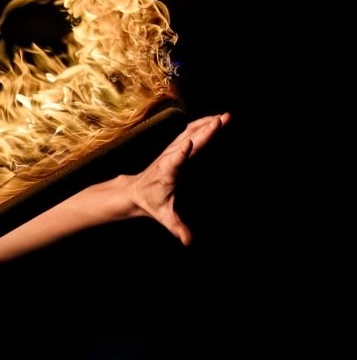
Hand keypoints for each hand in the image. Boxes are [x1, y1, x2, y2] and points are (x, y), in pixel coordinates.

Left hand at [128, 112, 229, 246]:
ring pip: (189, 132)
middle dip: (205, 130)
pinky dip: (202, 124)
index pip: (175, 161)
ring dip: (206, 123)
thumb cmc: (150, 203)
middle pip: (187, 140)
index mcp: (167, 173)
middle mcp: (169, 158)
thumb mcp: (164, 216)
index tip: (190, 144)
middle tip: (223, 120)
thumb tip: (188, 242)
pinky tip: (213, 120)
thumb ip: (177, 228)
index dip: (182, 153)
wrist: (134, 191)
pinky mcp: (173, 147)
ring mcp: (171, 150)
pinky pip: (188, 132)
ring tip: (224, 116)